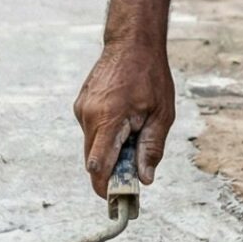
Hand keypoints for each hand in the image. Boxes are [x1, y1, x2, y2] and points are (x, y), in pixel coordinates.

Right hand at [72, 39, 175, 196]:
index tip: (116, 199)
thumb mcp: (161, 114)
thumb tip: (144, 179)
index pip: (98, 165)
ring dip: (109, 152)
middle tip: (132, 178)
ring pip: (92, 146)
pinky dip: (105, 137)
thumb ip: (152, 148)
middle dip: (110, 174)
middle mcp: (88, 116)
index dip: (105, 187)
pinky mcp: (81, 105)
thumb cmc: (150, 76)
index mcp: (109, 119)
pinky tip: (124, 121)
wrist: (131, 42)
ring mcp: (81, 109)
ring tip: (133, 137)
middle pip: (93, 160)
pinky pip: (92, 131)